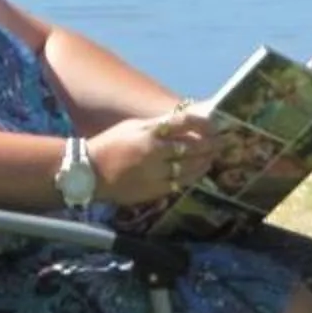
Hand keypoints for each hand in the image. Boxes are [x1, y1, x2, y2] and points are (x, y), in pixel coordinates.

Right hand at [91, 105, 217, 204]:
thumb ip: (159, 125)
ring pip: (190, 167)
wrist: (89, 172)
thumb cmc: (111, 145)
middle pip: (193, 146)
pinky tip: (200, 171)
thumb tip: (184, 122)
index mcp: (148, 132)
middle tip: (223, 141)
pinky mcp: (153, 190)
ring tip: (213, 156)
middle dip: (211, 143)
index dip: (204, 123)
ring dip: (206, 161)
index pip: (184, 122)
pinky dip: (193, 176)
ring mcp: (154, 173)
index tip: (215, 124)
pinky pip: (180, 183)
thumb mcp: (133, 127)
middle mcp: (153, 151)